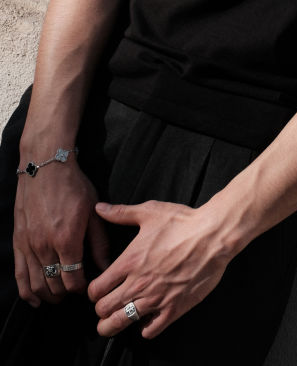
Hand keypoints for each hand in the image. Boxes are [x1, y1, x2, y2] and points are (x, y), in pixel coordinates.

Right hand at [13, 163, 109, 305]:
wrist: (46, 168)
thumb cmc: (74, 186)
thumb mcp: (94, 211)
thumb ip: (100, 242)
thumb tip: (107, 265)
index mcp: (67, 239)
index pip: (73, 279)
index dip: (82, 287)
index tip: (89, 285)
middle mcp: (45, 246)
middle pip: (55, 285)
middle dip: (66, 294)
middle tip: (75, 291)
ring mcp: (28, 246)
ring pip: (36, 285)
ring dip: (48, 296)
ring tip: (59, 296)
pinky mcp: (18, 242)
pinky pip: (19, 275)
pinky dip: (26, 292)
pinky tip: (35, 299)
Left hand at [88, 200, 230, 338]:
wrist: (213, 235)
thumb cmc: (183, 221)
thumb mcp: (150, 212)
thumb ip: (121, 213)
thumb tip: (99, 208)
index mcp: (129, 262)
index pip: (96, 290)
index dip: (94, 292)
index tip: (99, 290)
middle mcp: (138, 284)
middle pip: (104, 310)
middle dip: (101, 310)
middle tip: (106, 307)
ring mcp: (156, 298)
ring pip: (121, 323)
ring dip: (114, 325)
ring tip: (115, 322)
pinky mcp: (174, 308)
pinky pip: (150, 330)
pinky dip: (145, 329)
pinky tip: (147, 320)